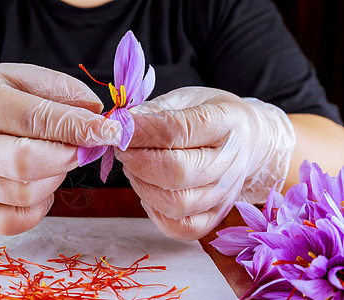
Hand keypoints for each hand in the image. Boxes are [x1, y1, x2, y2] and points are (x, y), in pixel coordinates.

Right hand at [0, 63, 120, 234]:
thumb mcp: (21, 76)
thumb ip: (61, 90)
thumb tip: (97, 113)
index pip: (35, 119)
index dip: (78, 128)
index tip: (111, 132)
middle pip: (25, 163)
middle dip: (68, 158)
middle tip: (84, 148)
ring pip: (23, 194)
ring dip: (54, 179)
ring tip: (55, 160)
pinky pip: (11, 222)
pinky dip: (38, 209)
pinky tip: (41, 187)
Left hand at [115, 87, 294, 240]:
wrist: (247, 139)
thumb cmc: (209, 114)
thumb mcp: (186, 98)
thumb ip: (154, 111)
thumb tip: (121, 127)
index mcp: (225, 121)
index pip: (178, 131)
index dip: (141, 132)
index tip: (119, 128)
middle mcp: (230, 160)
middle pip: (177, 173)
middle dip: (138, 162)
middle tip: (123, 150)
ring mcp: (225, 193)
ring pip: (176, 205)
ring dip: (142, 186)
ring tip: (134, 168)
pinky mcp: (217, 215)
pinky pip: (181, 228)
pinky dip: (156, 214)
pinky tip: (150, 192)